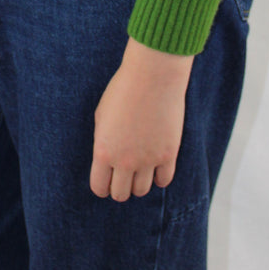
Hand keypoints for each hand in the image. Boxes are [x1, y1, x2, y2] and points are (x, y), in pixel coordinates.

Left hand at [90, 38, 193, 199]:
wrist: (153, 75)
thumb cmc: (124, 89)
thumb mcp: (102, 115)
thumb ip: (103, 141)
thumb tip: (107, 160)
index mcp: (103, 151)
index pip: (99, 188)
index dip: (102, 185)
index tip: (107, 178)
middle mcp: (125, 160)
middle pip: (121, 194)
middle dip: (120, 186)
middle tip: (124, 173)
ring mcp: (148, 160)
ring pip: (142, 190)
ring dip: (139, 182)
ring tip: (140, 166)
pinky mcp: (169, 154)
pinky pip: (164, 181)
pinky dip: (159, 176)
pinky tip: (157, 163)